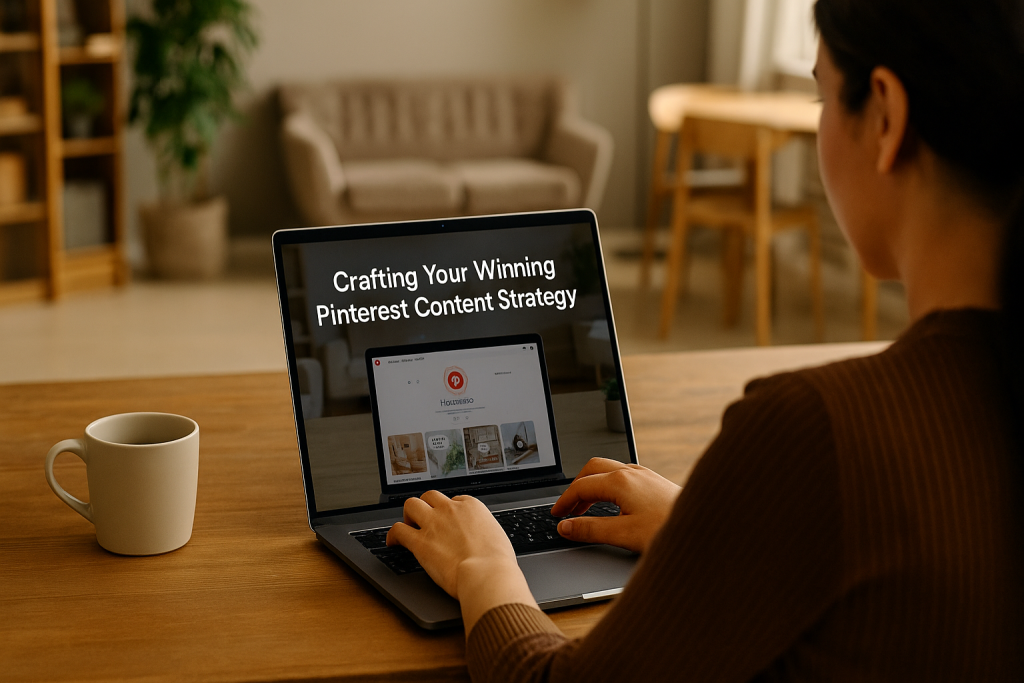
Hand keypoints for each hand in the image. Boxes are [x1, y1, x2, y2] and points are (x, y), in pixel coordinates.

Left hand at [386, 491, 536, 631]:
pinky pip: (398, 530)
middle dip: (426, 506)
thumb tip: (483, 540)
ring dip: (408, 515)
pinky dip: (393, 535)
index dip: (449, 510)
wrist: (487, 574)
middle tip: (425, 520)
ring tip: (409, 526)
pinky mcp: (420, 542)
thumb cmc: (497, 562)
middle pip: (430, 496)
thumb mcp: (497, 537)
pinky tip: (393, 542)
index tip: (447, 520)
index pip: (455, 500)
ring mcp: (433, 524)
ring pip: (411, 505)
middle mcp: (450, 510)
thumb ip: (485, 533)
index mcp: (472, 507)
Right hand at [550, 458, 680, 552]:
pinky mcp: (655, 482)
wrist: (707, 527)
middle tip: (567, 507)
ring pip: (608, 470)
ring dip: (592, 486)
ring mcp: (645, 475)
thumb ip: (591, 529)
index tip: (556, 515)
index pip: (581, 486)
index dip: (564, 501)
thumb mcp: (624, 534)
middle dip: (576, 487)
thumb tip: (567, 527)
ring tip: (585, 507)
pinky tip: (612, 505)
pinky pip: (623, 476)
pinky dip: (608, 487)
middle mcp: (632, 472)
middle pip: (592, 469)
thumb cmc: (670, 529)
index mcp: (620, 482)